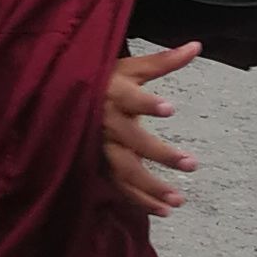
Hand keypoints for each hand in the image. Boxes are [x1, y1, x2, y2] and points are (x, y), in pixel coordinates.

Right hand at [103, 42, 201, 216]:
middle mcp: (105, 123)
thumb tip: (197, 46)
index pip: (130, 98)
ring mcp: (100, 148)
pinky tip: (164, 210)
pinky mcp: (98, 165)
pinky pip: (119, 186)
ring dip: (151, 188)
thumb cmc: (101, 80)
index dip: (147, 104)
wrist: (60, 98)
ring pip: (125, 171)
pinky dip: (140, 200)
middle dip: (161, 155)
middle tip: (191, 164)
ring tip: (179, 200)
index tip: (170, 108)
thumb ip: (162, 61)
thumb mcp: (128, 67)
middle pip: (133, 142)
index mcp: (112, 95)